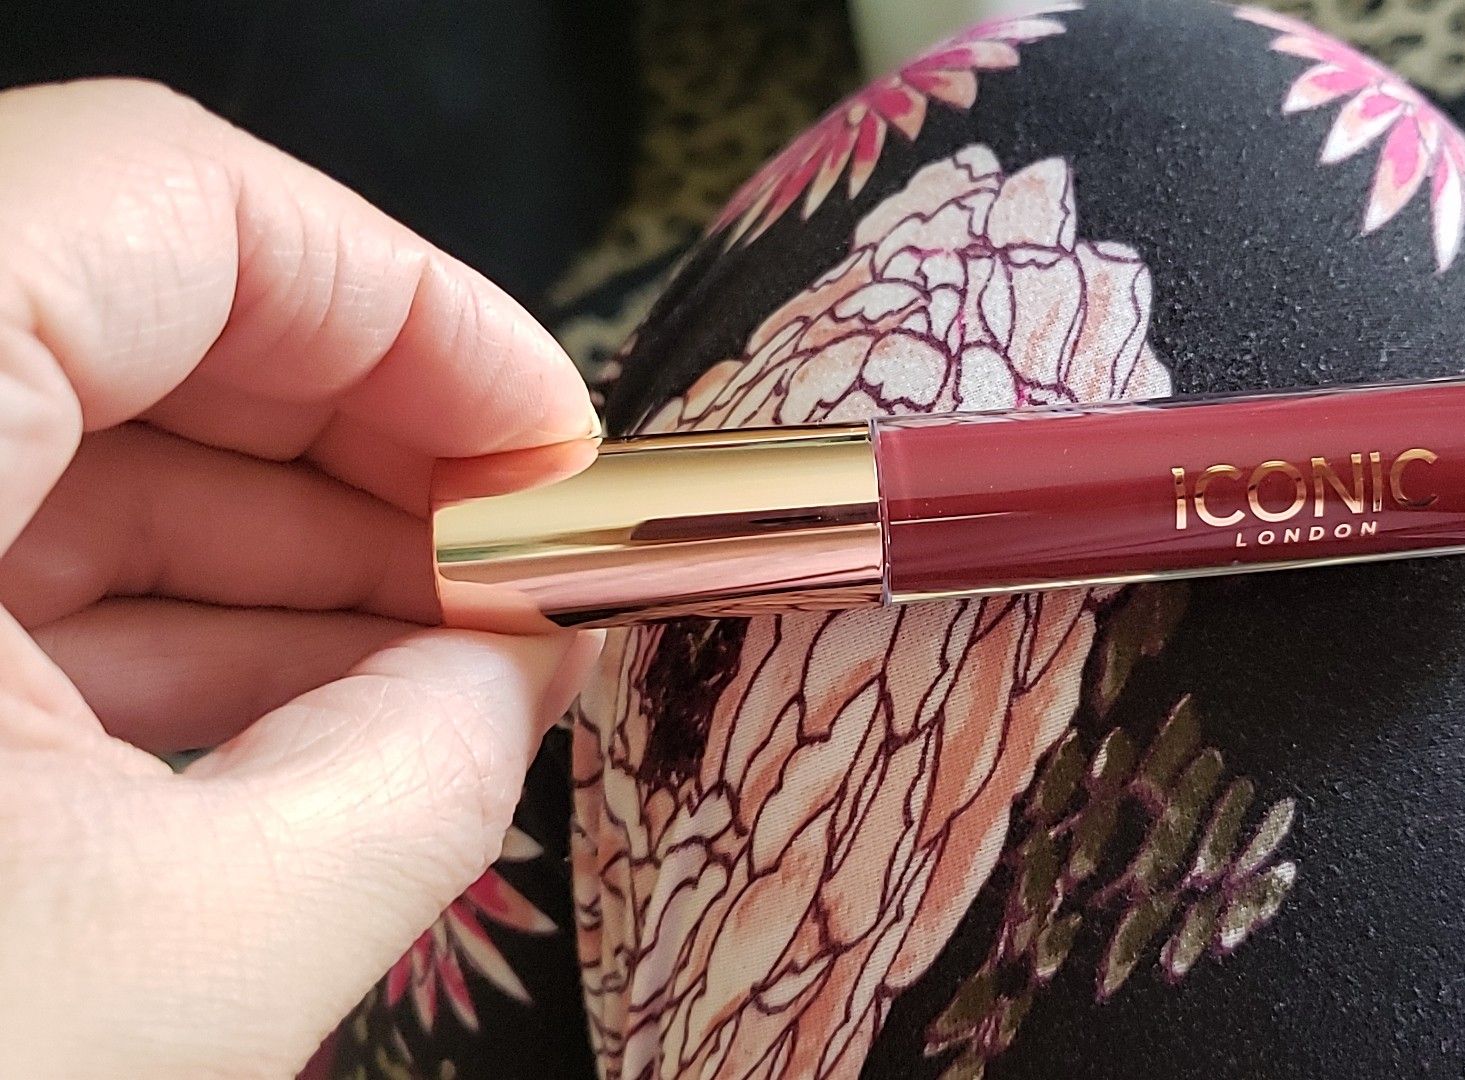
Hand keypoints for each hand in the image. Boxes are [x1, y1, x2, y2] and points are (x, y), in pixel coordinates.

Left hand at [0, 80, 601, 1076]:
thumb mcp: (181, 972)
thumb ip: (418, 779)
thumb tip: (513, 674)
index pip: (171, 201)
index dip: (414, 306)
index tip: (556, 446)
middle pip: (128, 304)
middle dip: (367, 443)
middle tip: (522, 571)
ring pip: (65, 446)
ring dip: (286, 557)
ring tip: (454, 671)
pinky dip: (164, 639)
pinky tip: (318, 726)